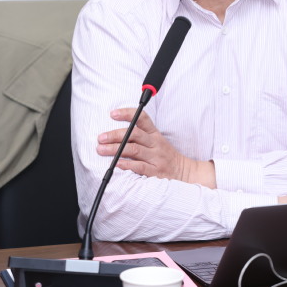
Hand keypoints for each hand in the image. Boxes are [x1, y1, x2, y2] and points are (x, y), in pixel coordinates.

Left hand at [97, 108, 215, 187]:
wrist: (185, 172)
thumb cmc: (165, 156)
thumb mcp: (157, 141)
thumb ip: (140, 136)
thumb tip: (116, 134)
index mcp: (155, 134)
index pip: (142, 119)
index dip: (127, 114)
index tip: (112, 114)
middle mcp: (155, 144)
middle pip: (134, 134)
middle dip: (115, 135)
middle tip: (101, 137)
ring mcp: (156, 157)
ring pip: (134, 150)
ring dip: (115, 149)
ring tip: (102, 150)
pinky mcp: (155, 171)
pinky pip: (139, 167)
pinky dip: (127, 165)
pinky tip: (116, 164)